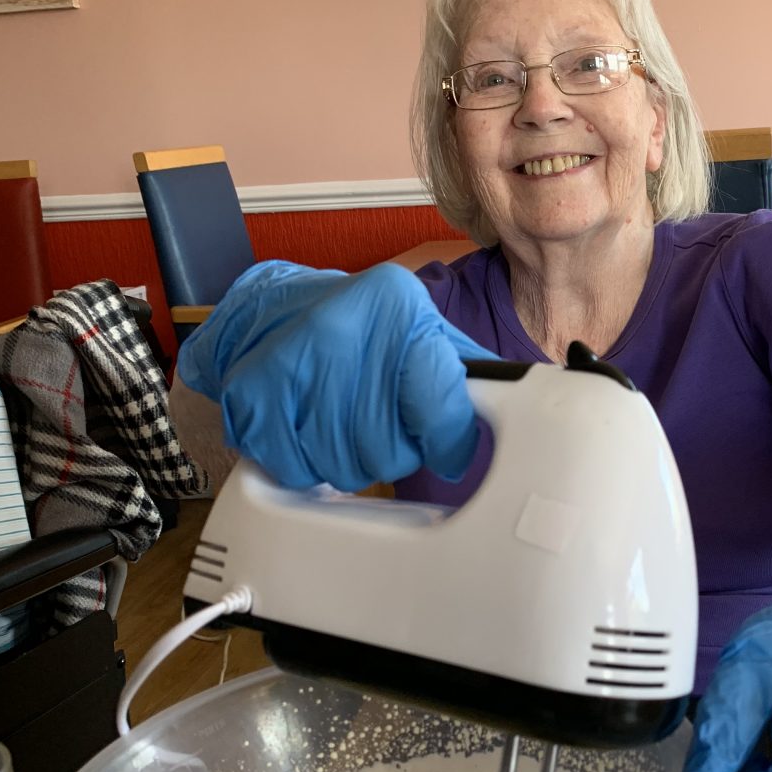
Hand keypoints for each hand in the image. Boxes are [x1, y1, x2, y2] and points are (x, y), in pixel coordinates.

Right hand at [176, 260, 493, 490]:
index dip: (448, 442)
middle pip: (390, 452)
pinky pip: (292, 467)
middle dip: (387, 453)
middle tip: (375, 423)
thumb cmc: (360, 328)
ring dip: (342, 463)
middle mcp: (345, 325)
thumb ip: (470, 376)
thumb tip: (522, 409)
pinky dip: (299, 466)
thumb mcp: (426, 333)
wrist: (272, 304)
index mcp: (402, 309)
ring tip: (338, 423)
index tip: (448, 449)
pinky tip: (302, 432)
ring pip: (342, 466)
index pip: (444, 407)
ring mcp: (292, 356)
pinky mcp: (249, 389)